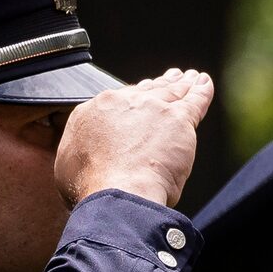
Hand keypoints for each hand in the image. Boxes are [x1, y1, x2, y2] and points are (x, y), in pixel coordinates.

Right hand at [54, 69, 215, 206]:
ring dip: (181, 84)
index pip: (118, 100)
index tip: (139, 97)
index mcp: (95, 112)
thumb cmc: (91, 187)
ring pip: (171, 91)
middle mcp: (123, 103)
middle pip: (146, 91)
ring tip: (189, 78)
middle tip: (168, 79)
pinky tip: (204, 83)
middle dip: (157, 85)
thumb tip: (84, 155)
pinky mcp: (178, 119)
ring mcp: (152, 108)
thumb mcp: (67, 165)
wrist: (117, 192)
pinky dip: (201, 90)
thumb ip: (78, 151)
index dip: (132, 99)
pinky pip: (194, 100)